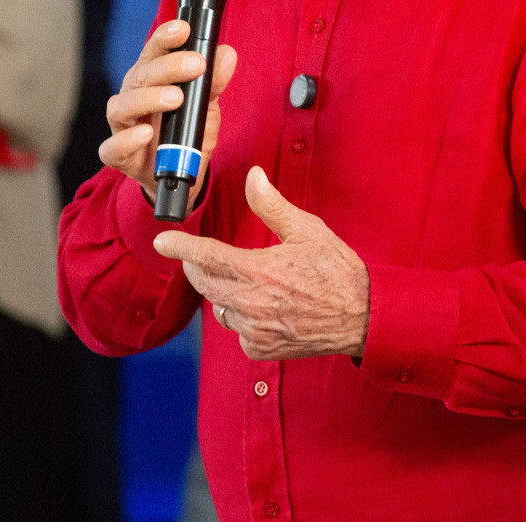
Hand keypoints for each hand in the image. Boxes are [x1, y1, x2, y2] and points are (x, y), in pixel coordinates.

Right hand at [100, 19, 238, 202]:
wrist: (179, 174)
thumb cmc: (187, 133)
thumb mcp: (207, 107)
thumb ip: (214, 82)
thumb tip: (227, 54)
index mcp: (151, 79)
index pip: (153, 52)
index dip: (165, 37)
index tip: (183, 28)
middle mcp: (132, 96)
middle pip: (141, 75)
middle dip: (169, 66)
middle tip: (196, 64)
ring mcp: (122, 125)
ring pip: (122, 106)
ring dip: (149, 99)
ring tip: (175, 99)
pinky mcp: (118, 155)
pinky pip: (113, 147)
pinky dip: (127, 140)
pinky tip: (146, 133)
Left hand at [153, 167, 369, 360]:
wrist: (363, 316)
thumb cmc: (337, 271)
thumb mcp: (307, 229)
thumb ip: (272, 205)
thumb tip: (253, 177)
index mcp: (258, 271)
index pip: (205, 256)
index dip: (179, 246)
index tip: (162, 241)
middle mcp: (250, 304)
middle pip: (204, 283)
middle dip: (198, 267)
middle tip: (202, 257)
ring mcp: (254, 330)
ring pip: (219, 308)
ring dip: (223, 293)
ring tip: (244, 281)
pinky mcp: (261, 349)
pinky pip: (237, 330)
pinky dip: (242, 318)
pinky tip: (262, 307)